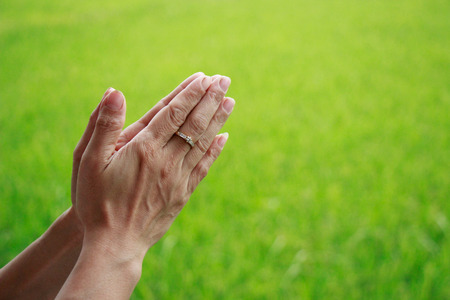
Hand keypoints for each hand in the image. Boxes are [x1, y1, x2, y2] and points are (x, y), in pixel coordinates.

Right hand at [75, 74, 233, 260]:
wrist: (115, 244)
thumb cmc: (96, 202)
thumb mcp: (88, 161)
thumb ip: (103, 125)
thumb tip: (115, 92)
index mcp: (144, 149)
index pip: (174, 113)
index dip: (191, 93)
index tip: (205, 78)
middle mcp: (167, 161)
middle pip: (194, 124)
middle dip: (211, 99)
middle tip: (224, 80)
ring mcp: (178, 178)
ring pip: (203, 142)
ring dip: (218, 120)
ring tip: (230, 101)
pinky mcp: (183, 194)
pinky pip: (204, 167)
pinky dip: (215, 150)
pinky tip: (224, 138)